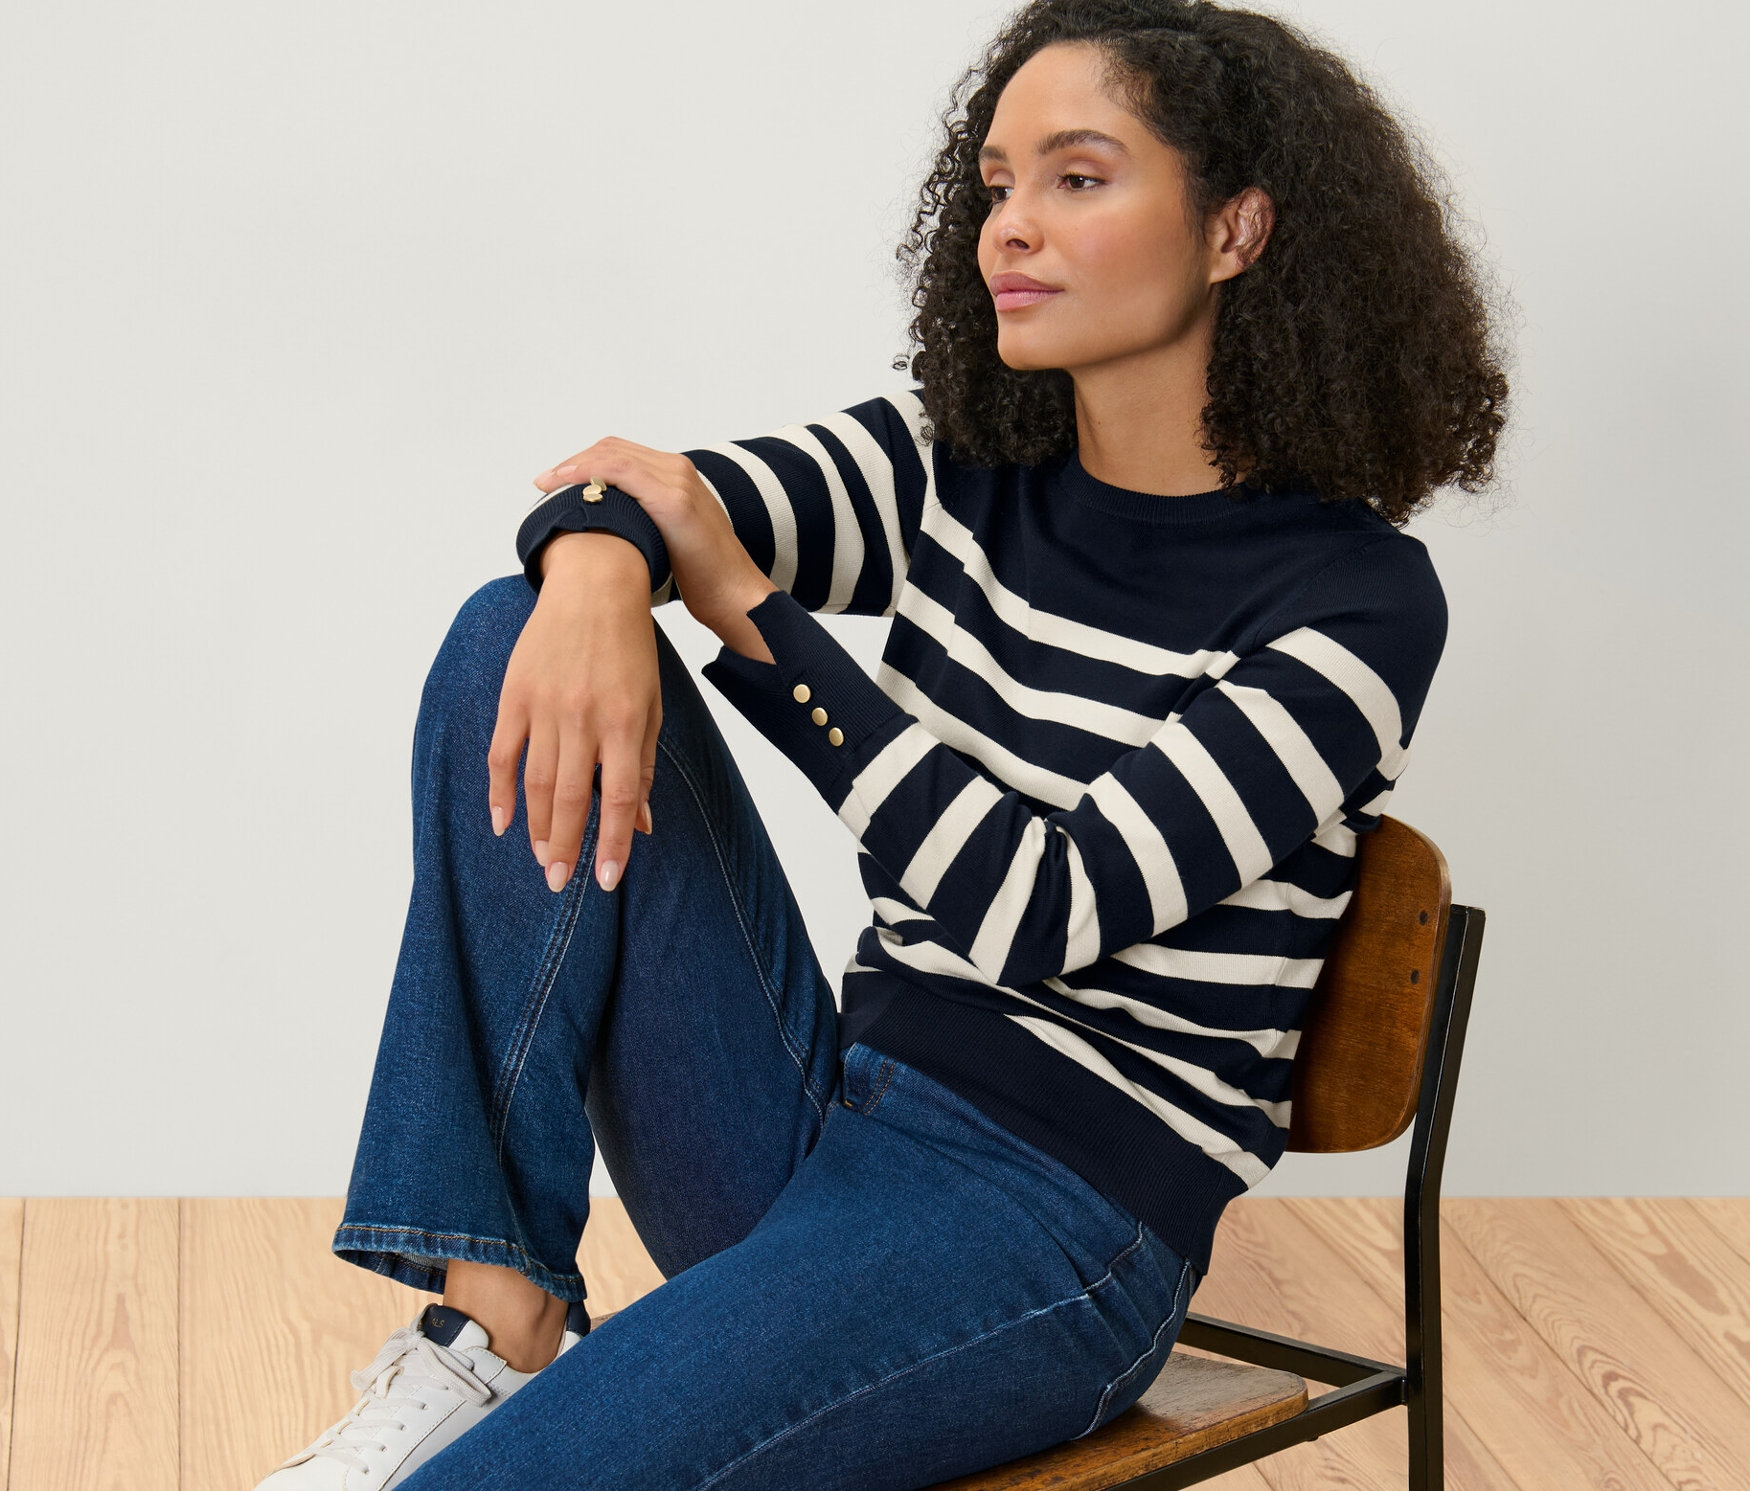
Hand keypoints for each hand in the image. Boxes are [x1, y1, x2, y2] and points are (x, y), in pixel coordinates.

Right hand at [488, 534, 657, 894]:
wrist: (594, 586)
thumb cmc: (629, 650)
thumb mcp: (650, 706)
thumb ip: (641, 766)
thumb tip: (639, 825)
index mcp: (623, 722)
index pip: (617, 799)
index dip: (612, 844)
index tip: (607, 880)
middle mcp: (582, 718)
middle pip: (569, 798)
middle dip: (565, 848)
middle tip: (560, 883)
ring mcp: (544, 706)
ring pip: (534, 783)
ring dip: (535, 828)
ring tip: (541, 859)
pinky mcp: (515, 695)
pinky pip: (502, 753)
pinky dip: (499, 791)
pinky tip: (502, 822)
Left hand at [531, 438, 775, 640]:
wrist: (735, 595)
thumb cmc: (704, 577)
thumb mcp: (667, 540)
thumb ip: (644, 523)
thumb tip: (607, 532)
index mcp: (678, 477)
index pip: (621, 453)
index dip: (584, 461)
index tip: (556, 482)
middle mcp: (678, 471)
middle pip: (612, 448)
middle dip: (573, 462)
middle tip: (544, 482)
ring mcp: (677, 482)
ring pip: (612, 455)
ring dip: (573, 466)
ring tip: (547, 485)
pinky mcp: (673, 500)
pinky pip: (620, 472)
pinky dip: (588, 473)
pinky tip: (566, 487)